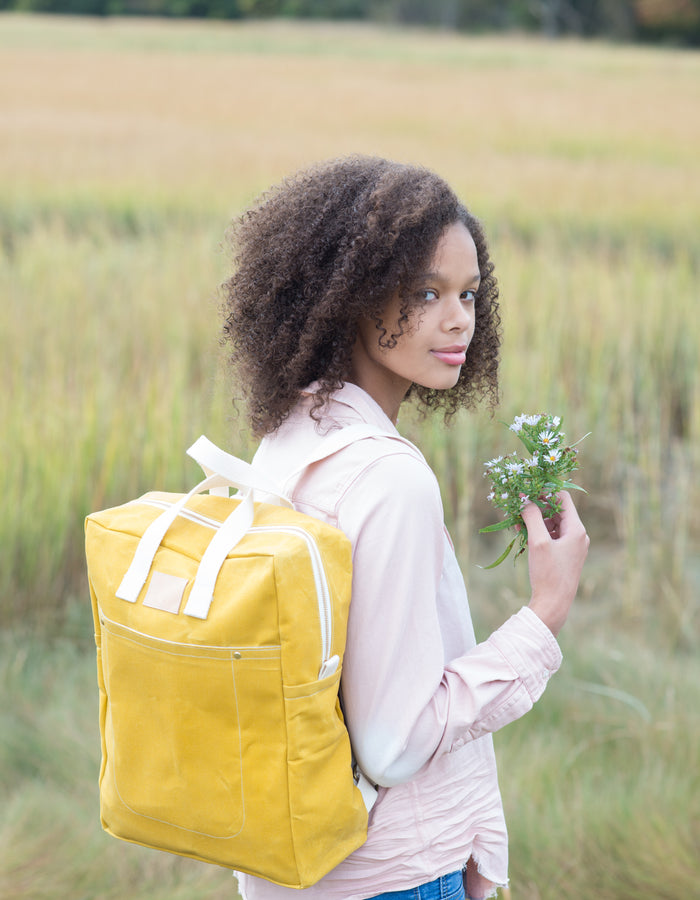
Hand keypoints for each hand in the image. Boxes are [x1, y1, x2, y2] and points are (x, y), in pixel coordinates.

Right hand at [521, 491, 588, 636]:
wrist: (554, 604)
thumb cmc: (548, 573)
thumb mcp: (538, 542)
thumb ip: (532, 516)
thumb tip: (524, 498)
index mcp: (576, 529)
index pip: (562, 498)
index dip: (544, 493)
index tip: (526, 493)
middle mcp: (577, 535)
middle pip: (556, 510)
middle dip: (536, 508)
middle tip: (517, 508)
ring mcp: (571, 546)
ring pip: (551, 523)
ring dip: (534, 520)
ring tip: (516, 523)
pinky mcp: (564, 555)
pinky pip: (550, 536)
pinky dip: (537, 533)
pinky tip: (522, 534)